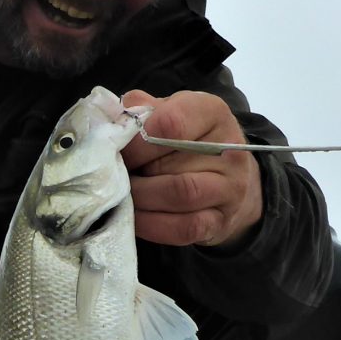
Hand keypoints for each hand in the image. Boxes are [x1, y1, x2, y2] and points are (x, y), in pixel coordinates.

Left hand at [119, 89, 262, 247]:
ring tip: (122, 195)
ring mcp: (230, 187)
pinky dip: (151, 225)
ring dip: (141, 198)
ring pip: (179, 194)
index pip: (170, 124)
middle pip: (169, 163)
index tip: (114, 152)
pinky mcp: (221, 221)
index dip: (135, 142)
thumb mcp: (169, 113)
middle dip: (132, 173)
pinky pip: (183, 228)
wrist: (230, 179)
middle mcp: (229, 149)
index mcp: (212, 112)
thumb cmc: (189, 140)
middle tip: (110, 178)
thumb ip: (140, 112)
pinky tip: (135, 217)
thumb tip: (110, 120)